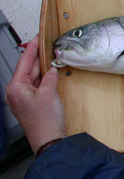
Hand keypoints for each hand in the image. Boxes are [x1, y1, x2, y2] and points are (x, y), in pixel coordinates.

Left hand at [6, 35, 64, 153]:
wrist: (48, 140)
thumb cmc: (45, 122)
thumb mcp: (50, 93)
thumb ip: (50, 77)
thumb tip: (51, 68)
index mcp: (16, 87)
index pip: (24, 62)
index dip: (32, 48)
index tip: (37, 38)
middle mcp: (16, 92)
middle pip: (27, 69)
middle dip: (38, 58)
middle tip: (47, 46)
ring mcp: (22, 99)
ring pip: (32, 77)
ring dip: (42, 68)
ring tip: (51, 58)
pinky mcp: (30, 104)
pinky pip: (36, 86)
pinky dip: (43, 79)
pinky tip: (50, 74)